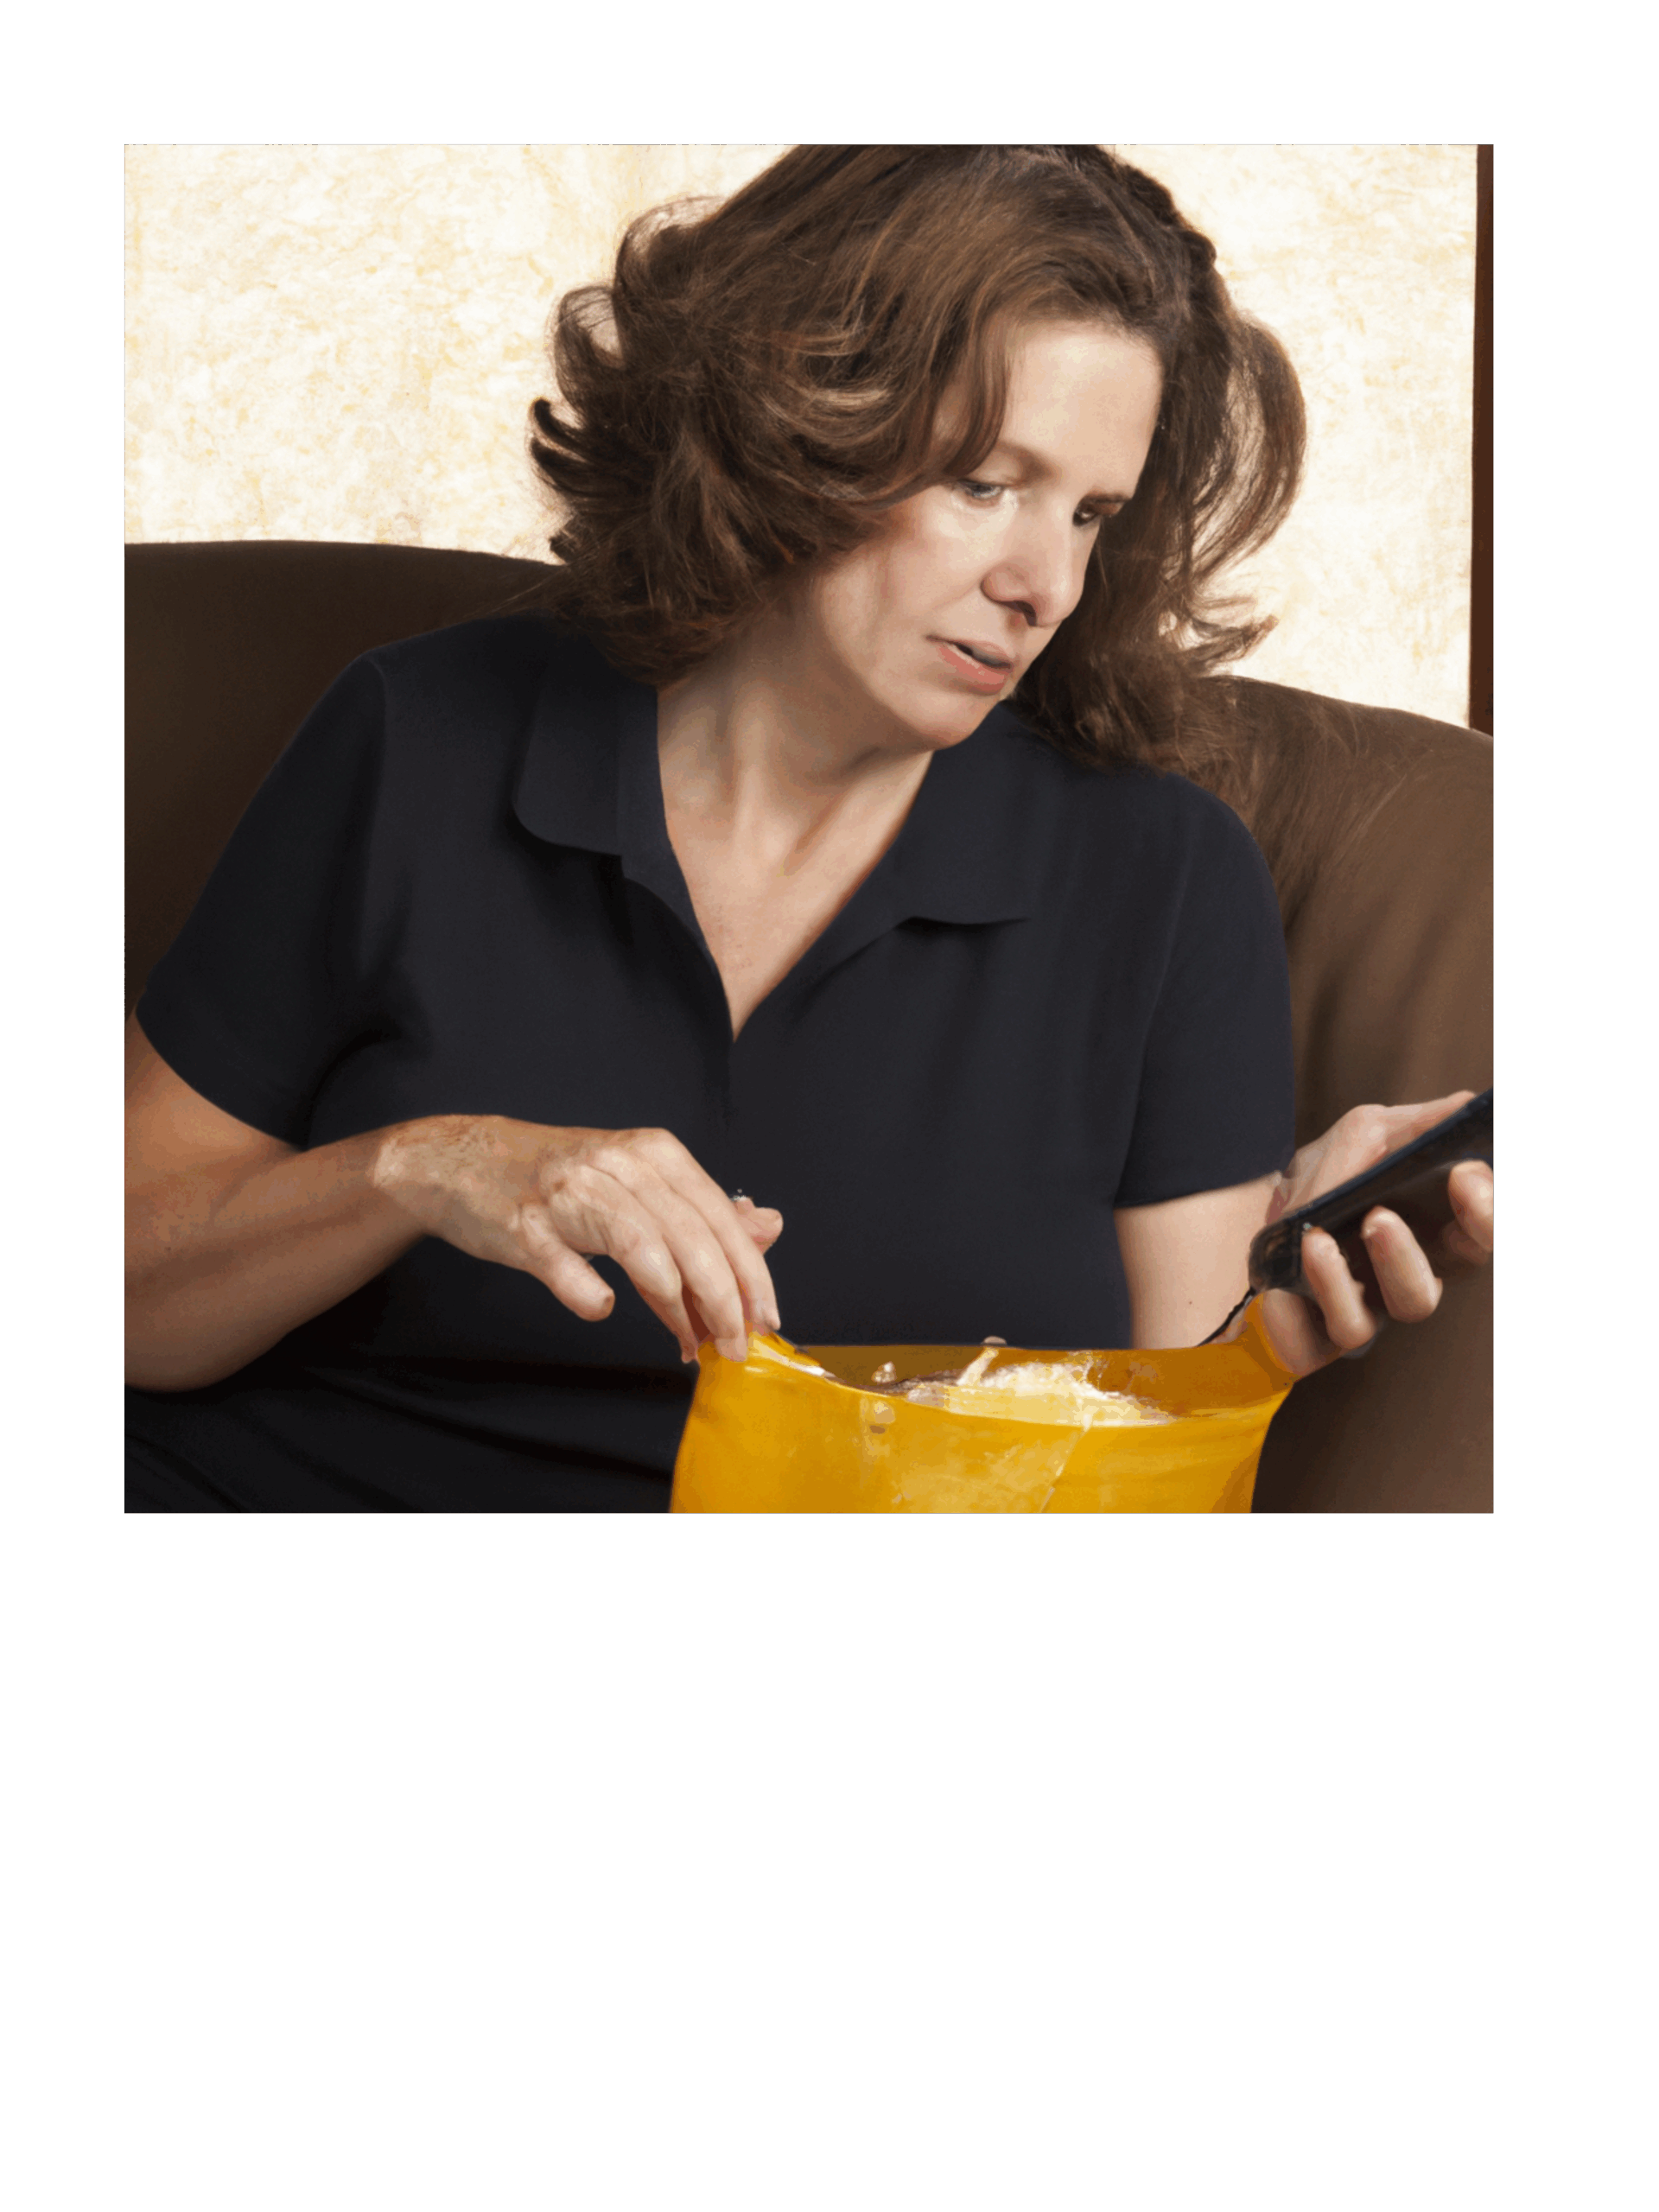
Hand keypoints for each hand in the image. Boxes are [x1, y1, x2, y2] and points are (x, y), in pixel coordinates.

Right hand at [373, 1116, 782, 1362]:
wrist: (465, 1160)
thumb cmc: (560, 1178)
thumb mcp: (639, 1182)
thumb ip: (702, 1210)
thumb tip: (768, 1227)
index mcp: (654, 1153)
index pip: (719, 1217)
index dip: (751, 1273)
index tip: (766, 1319)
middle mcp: (619, 1165)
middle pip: (691, 1236)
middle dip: (724, 1301)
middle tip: (736, 1346)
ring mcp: (570, 1195)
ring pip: (644, 1250)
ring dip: (676, 1307)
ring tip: (690, 1344)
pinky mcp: (528, 1227)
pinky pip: (571, 1271)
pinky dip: (593, 1296)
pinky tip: (604, 1308)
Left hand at [1259, 1092, 1493, 1375]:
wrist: (1249, 1205)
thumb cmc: (1328, 1177)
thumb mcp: (1365, 1136)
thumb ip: (1413, 1127)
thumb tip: (1467, 1106)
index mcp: (1427, 1239)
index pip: (1475, 1240)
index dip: (1484, 1216)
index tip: (1466, 1176)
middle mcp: (1395, 1283)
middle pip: (1423, 1296)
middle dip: (1405, 1258)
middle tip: (1381, 1217)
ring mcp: (1353, 1314)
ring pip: (1364, 1327)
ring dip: (1347, 1281)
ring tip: (1325, 1237)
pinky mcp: (1307, 1340)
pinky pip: (1308, 1345)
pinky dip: (1301, 1308)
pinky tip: (1293, 1272)